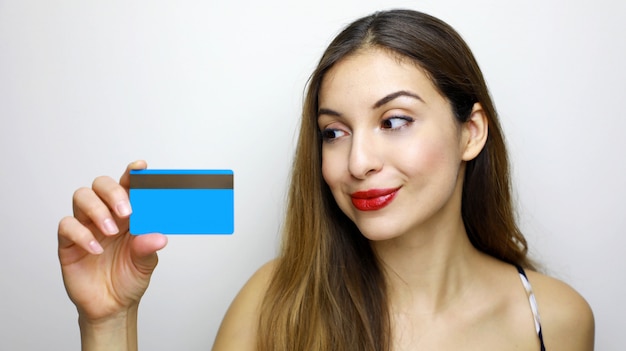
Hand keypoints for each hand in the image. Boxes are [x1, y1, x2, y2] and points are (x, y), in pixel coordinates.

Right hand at [58, 160, 167, 322]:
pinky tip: (96, 249)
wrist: (112, 306)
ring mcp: (86, 226)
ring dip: (97, 210)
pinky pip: (67, 226)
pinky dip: (82, 234)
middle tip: (126, 212)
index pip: (128, 186)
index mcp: (128, 214)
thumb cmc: (129, 278)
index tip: (140, 167)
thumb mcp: (146, 264)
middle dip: (113, 192)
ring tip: (110, 231)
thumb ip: (148, 248)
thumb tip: (158, 237)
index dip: (133, 173)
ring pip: (82, 197)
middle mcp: (106, 214)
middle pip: (101, 185)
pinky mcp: (69, 242)